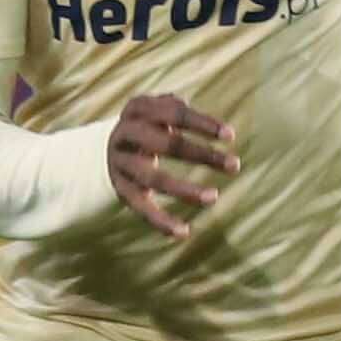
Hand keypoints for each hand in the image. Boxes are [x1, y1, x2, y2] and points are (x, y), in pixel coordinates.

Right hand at [109, 91, 240, 240]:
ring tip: (213, 197)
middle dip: (202, 155)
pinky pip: (141, 208)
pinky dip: (162, 221)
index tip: (230, 135)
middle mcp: (125, 135)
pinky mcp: (121, 190)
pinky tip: (184, 232)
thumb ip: (177, 108)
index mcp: (137, 110)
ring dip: (185, 190)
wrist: (106, 147)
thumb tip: (211, 125)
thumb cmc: (147, 124)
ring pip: (153, 179)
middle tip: (235, 166)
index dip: (202, 124)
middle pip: (166, 145)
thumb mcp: (156, 108)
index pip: (173, 114)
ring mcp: (121, 164)